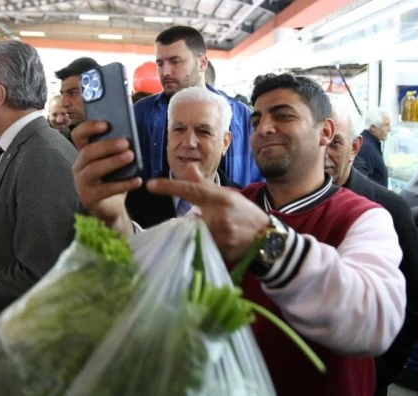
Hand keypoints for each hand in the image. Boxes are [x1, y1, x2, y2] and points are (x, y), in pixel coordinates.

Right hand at [71, 121, 141, 235]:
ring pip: (94, 169)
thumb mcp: (115, 161)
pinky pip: (105, 190)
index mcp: (84, 152)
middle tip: (126, 143)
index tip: (106, 124)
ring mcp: (81, 183)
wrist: (113, 206)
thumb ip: (118, 148)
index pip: (78, 135)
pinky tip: (138, 181)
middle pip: (88, 152)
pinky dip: (123, 184)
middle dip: (107, 146)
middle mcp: (79, 166)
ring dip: (113, 162)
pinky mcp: (88, 198)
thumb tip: (134, 134)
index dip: (89, 127)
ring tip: (131, 156)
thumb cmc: (114, 178)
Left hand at [146, 164, 269, 262]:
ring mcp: (220, 235)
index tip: (150, 185)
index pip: (190, 190)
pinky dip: (206, 247)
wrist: (267, 238)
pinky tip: (221, 245)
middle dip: (194, 222)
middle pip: (188, 218)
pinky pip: (202, 249)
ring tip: (220, 234)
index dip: (169, 187)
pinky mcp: (220, 252)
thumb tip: (189, 166)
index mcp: (219, 198)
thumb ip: (204, 184)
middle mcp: (218, 215)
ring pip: (194, 235)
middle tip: (215, 224)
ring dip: (199, 235)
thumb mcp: (226, 195)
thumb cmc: (244, 214)